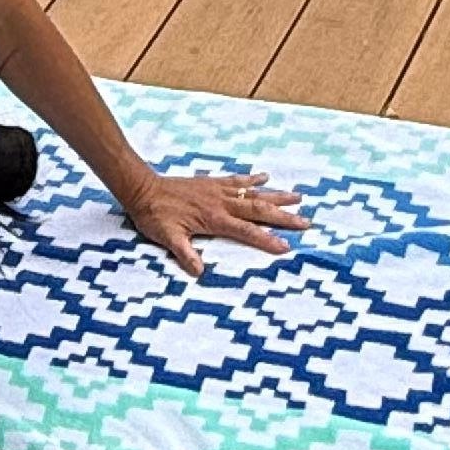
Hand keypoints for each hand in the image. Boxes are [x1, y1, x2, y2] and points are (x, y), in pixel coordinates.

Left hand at [112, 160, 304, 276]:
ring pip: (253, 193)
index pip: (246, 231)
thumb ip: (184, 253)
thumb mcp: (167, 238)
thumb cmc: (155, 216)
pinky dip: (252, 179)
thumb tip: (199, 272)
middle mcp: (221, 203)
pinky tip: (265, 177)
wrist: (143, 189)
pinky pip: (237, 180)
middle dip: (284, 217)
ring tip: (298, 198)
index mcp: (214, 218)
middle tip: (306, 222)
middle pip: (259, 210)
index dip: (267, 240)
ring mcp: (218, 191)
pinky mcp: (212, 183)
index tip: (286, 247)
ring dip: (276, 196)